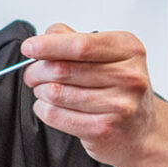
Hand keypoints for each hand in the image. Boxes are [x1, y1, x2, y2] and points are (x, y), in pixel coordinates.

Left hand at [20, 23, 155, 166]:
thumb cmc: (118, 88)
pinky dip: (43, 109)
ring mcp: (119, 105)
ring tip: (45, 91)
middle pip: (62, 69)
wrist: (139, 129)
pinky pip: (55, 115)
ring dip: (40, 91)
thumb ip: (74, 39)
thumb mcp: (106, 54)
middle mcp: (129, 77)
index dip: (48, 46)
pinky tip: (51, 106)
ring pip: (55, 93)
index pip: (80, 45)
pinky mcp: (104, 129)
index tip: (29, 47)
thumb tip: (45, 37)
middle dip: (36, 71)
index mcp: (129, 50)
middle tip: (32, 74)